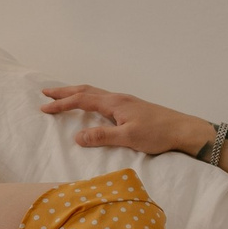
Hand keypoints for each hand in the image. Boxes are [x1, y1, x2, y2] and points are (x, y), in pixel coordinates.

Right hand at [39, 83, 211, 155]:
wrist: (184, 130)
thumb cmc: (158, 134)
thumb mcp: (128, 137)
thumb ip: (101, 136)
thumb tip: (76, 136)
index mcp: (114, 103)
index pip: (81, 100)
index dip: (61, 104)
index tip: (44, 107)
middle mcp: (118, 98)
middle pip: (85, 91)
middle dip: (64, 92)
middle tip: (45, 92)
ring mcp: (125, 102)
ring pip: (94, 93)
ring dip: (76, 93)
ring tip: (63, 95)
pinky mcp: (131, 108)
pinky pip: (103, 99)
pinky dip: (89, 98)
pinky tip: (91, 106)